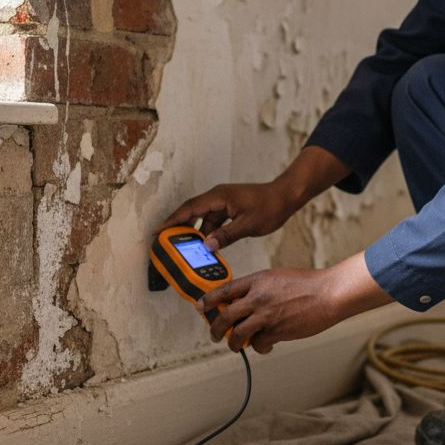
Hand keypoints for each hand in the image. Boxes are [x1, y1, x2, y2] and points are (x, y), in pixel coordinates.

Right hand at [157, 181, 298, 250]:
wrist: (286, 196)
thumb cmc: (270, 207)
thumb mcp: (248, 225)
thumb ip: (226, 235)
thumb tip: (207, 246)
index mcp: (219, 197)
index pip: (190, 209)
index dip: (172, 220)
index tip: (158, 231)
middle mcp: (218, 197)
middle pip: (191, 211)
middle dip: (177, 225)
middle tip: (164, 240)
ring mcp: (223, 201)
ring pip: (203, 217)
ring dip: (195, 231)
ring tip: (185, 248)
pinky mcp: (230, 207)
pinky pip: (213, 220)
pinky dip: (208, 231)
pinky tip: (207, 245)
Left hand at [200, 254, 392, 352]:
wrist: (328, 293)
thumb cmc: (306, 284)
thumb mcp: (276, 277)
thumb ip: (258, 288)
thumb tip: (241, 303)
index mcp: (257, 281)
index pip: (224, 290)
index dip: (209, 300)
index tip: (201, 307)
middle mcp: (258, 297)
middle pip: (225, 316)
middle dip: (215, 328)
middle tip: (214, 334)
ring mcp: (266, 315)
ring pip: (237, 335)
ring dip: (233, 343)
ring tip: (235, 345)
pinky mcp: (277, 331)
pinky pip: (259, 344)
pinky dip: (260, 347)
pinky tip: (266, 345)